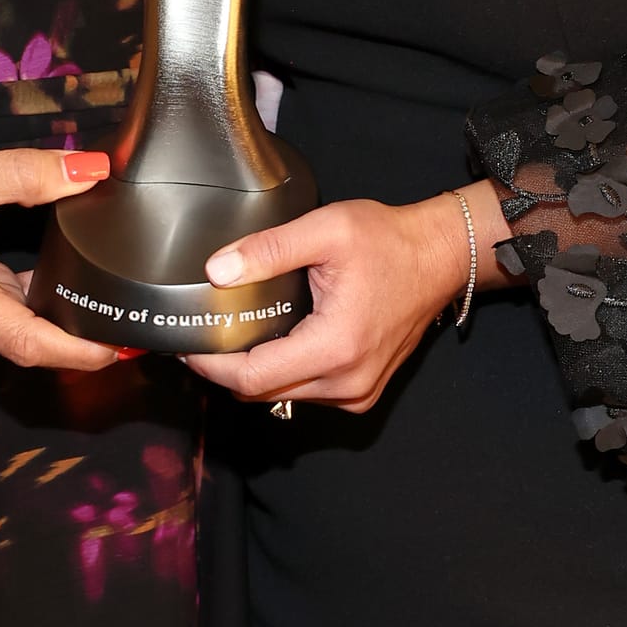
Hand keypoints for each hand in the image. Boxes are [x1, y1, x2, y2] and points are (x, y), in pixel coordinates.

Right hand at [0, 140, 120, 373]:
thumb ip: (26, 174)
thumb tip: (90, 171)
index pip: (25, 343)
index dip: (78, 350)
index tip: (121, 345)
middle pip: (27, 342)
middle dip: (80, 338)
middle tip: (133, 323)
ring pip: (19, 328)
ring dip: (63, 320)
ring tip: (114, 304)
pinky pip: (8, 309)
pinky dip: (42, 300)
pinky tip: (74, 281)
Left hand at [184, 192, 473, 411]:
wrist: (438, 258)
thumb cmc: (389, 241)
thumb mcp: (326, 230)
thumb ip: (268, 250)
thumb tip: (217, 272)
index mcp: (335, 347)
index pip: (252, 378)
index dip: (211, 366)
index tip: (188, 345)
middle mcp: (348, 382)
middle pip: (262, 393)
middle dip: (228, 369)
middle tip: (207, 333)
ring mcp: (358, 392)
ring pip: (283, 396)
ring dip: (257, 372)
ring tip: (242, 332)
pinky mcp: (363, 392)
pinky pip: (307, 393)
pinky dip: (285, 374)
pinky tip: (278, 340)